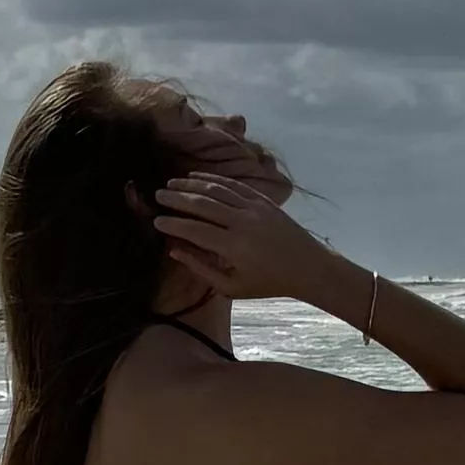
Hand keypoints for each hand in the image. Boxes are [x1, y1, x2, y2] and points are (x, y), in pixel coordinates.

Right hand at [148, 123, 318, 309]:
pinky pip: (234, 185)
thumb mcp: (233, 286)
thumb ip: (202, 269)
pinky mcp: (263, 200)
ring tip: (171, 184)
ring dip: (191, 185)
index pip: (195, 230)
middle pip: (202, 204)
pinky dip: (213, 179)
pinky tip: (197, 177)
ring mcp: (254, 208)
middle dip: (177, 198)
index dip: (173, 224)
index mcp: (233, 247)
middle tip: (157, 195)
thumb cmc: (268, 282)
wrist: (307, 266)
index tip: (156, 221)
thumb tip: (174, 250)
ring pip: (217, 190)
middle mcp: (242, 222)